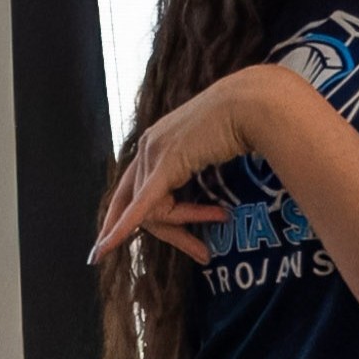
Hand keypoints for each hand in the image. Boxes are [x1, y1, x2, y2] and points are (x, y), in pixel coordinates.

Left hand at [89, 63, 319, 263]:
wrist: (253, 104)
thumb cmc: (244, 122)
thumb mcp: (212, 147)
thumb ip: (196, 163)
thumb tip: (202, 189)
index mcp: (156, 139)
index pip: (134, 187)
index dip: (119, 216)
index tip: (106, 242)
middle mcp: (148, 145)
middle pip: (139, 203)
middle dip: (165, 234)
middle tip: (197, 254)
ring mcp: (155, 152)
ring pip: (152, 210)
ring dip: (181, 234)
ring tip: (206, 250)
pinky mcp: (167, 163)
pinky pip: (144, 205)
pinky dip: (124, 227)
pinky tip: (108, 246)